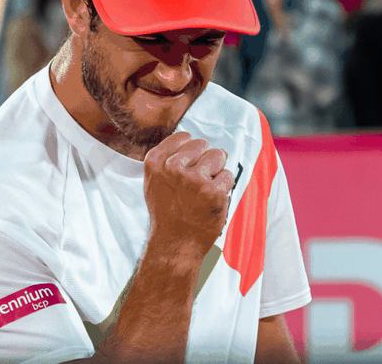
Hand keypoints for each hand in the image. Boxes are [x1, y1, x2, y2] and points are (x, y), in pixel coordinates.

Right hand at [143, 132, 233, 256]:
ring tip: (205, 189)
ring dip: (217, 171)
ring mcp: (194, 180)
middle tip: (196, 183)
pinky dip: (224, 187)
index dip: (190, 151)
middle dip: (205, 159)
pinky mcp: (213, 191)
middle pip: (203, 144)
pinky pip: (228, 175)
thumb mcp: (153, 182)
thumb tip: (190, 139)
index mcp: (155, 162)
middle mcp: (172, 168)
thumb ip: (165, 158)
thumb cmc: (166, 213)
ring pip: (219, 155)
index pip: (184, 137)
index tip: (187, 167)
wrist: (176, 244)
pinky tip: (212, 199)